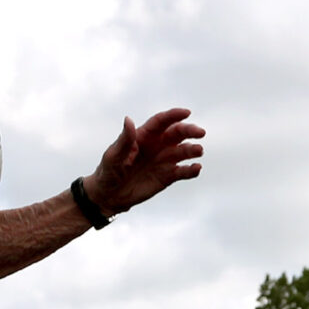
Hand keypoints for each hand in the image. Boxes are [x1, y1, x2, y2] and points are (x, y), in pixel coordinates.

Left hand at [83, 108, 204, 216]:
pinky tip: (197, 168)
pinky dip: (192, 170)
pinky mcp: (168, 176)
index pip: (161, 122)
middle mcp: (157, 145)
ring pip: (183, 151)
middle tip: (200, 133)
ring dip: (193, 150)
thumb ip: (124, 139)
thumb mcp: (113, 155)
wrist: (109, 195)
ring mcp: (164, 160)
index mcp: (144, 136)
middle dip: (190, 131)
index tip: (186, 113)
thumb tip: (128, 119)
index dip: (174, 115)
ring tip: (198, 151)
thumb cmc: (108, 171)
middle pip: (177, 133)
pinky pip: (183, 171)